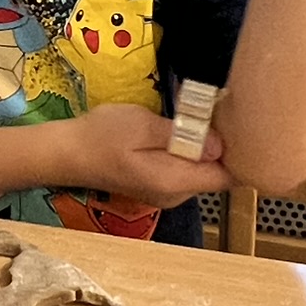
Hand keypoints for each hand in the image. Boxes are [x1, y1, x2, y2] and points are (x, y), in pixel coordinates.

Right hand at [67, 104, 231, 208]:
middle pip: (215, 173)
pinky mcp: (157, 185)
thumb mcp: (140, 125)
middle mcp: (175, 194)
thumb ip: (180, 136)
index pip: (226, 177)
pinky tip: (180, 130)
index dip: (240, 154)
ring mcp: (166, 193)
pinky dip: (188, 152)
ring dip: (203, 147)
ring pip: (200, 171)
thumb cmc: (100, 136)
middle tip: (219, 111)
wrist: (65, 153)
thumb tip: (218, 145)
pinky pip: (185, 170)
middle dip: (221, 146)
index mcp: (174, 181)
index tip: (240, 126)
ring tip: (200, 116)